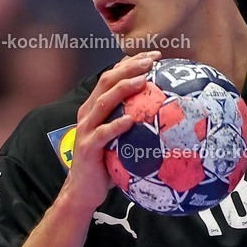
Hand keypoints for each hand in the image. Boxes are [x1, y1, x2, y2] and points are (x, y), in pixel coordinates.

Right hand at [62, 50, 161, 210]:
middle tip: (151, 61)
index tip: (153, 56)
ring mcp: (86, 129)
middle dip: (129, 68)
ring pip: (103, 102)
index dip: (131, 63)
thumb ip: (132, 122)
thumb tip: (163, 113)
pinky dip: (117, 125)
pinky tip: (131, 120)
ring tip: (143, 81)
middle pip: (107, 82)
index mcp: (95, 107)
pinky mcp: (88, 147)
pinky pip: (103, 133)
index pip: (112, 76)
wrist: (83, 190)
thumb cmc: (105, 163)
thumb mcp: (119, 138)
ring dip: (123, 89)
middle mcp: (88, 113)